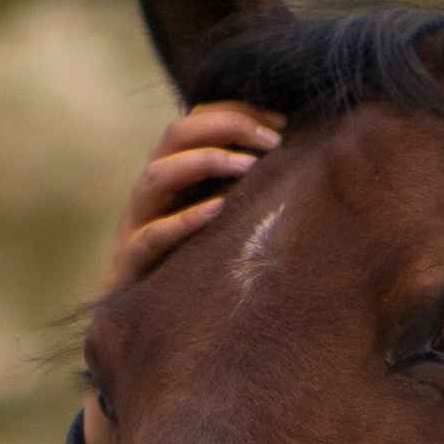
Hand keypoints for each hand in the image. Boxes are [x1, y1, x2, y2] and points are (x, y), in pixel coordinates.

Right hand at [80, 102, 284, 443]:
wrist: (141, 331)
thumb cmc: (193, 273)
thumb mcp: (223, 226)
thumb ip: (249, 196)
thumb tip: (311, 175)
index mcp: (172, 174)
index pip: (197, 119)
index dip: (237, 112)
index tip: (282, 123)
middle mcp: (151, 193)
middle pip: (176, 134)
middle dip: (226, 127)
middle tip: (274, 139)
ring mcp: (137, 224)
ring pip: (157, 175)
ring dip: (205, 162)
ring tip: (250, 167)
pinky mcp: (132, 263)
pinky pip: (152, 235)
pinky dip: (185, 220)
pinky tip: (219, 211)